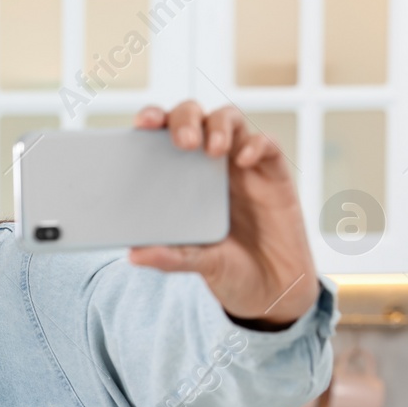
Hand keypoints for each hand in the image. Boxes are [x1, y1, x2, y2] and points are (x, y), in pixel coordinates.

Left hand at [127, 103, 319, 326]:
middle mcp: (209, 165)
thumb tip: (133, 255)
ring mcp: (242, 166)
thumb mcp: (196, 264)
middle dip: (185, 119)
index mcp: (181, 178)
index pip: (163, 136)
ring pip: (230, 120)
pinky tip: (244, 160)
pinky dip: (256, 145)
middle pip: (195, 117)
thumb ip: (169, 257)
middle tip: (183, 142)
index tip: (141, 124)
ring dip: (219, 126)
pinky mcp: (273, 174)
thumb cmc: (229, 269)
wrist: (272, 289)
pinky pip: (267, 145)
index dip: (153, 121)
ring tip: (212, 150)